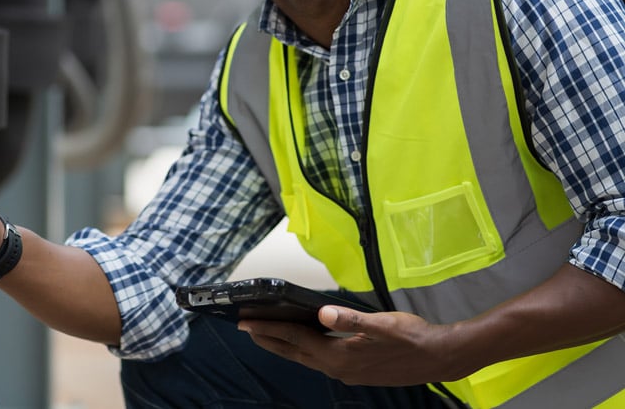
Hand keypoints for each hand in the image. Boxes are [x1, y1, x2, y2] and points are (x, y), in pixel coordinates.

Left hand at [239, 307, 461, 386]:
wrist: (438, 358)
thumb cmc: (412, 337)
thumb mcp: (381, 323)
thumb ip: (350, 319)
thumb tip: (322, 312)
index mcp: (339, 356)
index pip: (295, 338)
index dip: (269, 328)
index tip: (246, 322)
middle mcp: (338, 369)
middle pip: (294, 352)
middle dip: (269, 339)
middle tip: (246, 328)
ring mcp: (347, 373)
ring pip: (306, 358)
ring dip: (285, 346)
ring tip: (267, 334)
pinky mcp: (355, 372)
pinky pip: (320, 360)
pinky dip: (305, 350)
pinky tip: (305, 342)